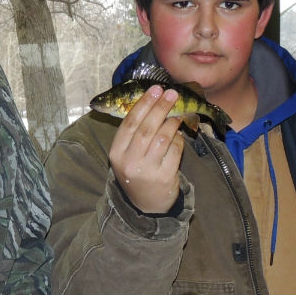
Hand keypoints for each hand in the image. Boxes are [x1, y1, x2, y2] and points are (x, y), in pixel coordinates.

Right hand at [108, 85, 184, 213]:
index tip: (155, 89)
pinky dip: (178, 139)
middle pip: (147, 128)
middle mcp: (130, 162)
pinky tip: (178, 135)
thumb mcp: (127, 155)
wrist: (146, 205)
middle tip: (172, 93)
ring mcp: (147, 171)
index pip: (130, 123)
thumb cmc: (137, 172)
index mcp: (116, 153)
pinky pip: (175, 150)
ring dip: (172, 122)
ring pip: (163, 137)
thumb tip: (154, 102)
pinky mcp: (165, 176)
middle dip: (161, 107)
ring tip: (176, 115)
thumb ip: (135, 133)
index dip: (144, 104)